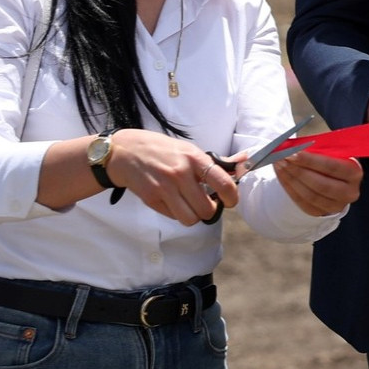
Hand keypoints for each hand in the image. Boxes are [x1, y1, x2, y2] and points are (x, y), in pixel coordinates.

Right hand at [103, 129, 238, 226]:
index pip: (223, 183)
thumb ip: (216, 161)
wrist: (124, 152)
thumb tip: (244, 161)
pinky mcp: (150, 199)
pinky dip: (176, 213)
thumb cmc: (161, 149)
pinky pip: (173, 217)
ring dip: (193, 216)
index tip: (231, 201)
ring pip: (190, 219)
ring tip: (190, 205)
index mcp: (194, 158)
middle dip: (209, 210)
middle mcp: (180, 173)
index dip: (232, 197)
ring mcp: (164, 187)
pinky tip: (172, 201)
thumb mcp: (189, 149)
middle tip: (206, 204)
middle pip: (206, 209)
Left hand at [269, 149, 364, 216]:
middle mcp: (349, 192)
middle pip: (321, 184)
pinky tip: (281, 175)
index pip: (332, 167)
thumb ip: (317, 148)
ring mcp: (336, 205)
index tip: (294, 153)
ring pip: (310, 195)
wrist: (334, 179)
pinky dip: (289, 188)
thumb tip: (293, 146)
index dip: (312, 161)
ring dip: (291, 179)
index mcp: (355, 173)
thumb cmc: (331, 160)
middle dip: (299, 171)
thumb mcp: (331, 150)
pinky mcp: (321, 212)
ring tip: (279, 165)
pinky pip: (302, 202)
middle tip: (283, 159)